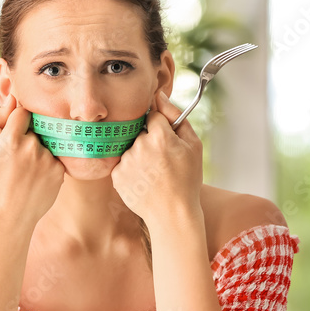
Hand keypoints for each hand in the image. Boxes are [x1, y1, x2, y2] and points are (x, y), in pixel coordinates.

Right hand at [0, 93, 64, 227]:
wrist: (9, 218)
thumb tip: (11, 98)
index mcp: (11, 140)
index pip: (22, 112)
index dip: (17, 122)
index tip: (14, 133)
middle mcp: (32, 147)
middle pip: (35, 128)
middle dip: (27, 137)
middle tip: (16, 160)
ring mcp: (48, 160)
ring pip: (44, 144)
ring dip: (37, 152)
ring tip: (24, 173)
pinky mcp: (58, 171)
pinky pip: (53, 159)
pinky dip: (46, 166)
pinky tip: (34, 180)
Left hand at [110, 90, 202, 224]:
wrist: (172, 215)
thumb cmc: (187, 180)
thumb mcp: (193, 146)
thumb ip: (176, 116)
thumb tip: (160, 95)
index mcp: (160, 135)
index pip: (153, 115)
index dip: (161, 128)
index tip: (166, 140)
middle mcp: (139, 146)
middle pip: (141, 132)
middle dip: (150, 141)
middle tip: (162, 162)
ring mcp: (126, 161)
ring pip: (131, 148)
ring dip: (139, 156)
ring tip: (154, 174)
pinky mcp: (116, 176)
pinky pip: (123, 164)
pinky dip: (131, 170)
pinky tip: (144, 181)